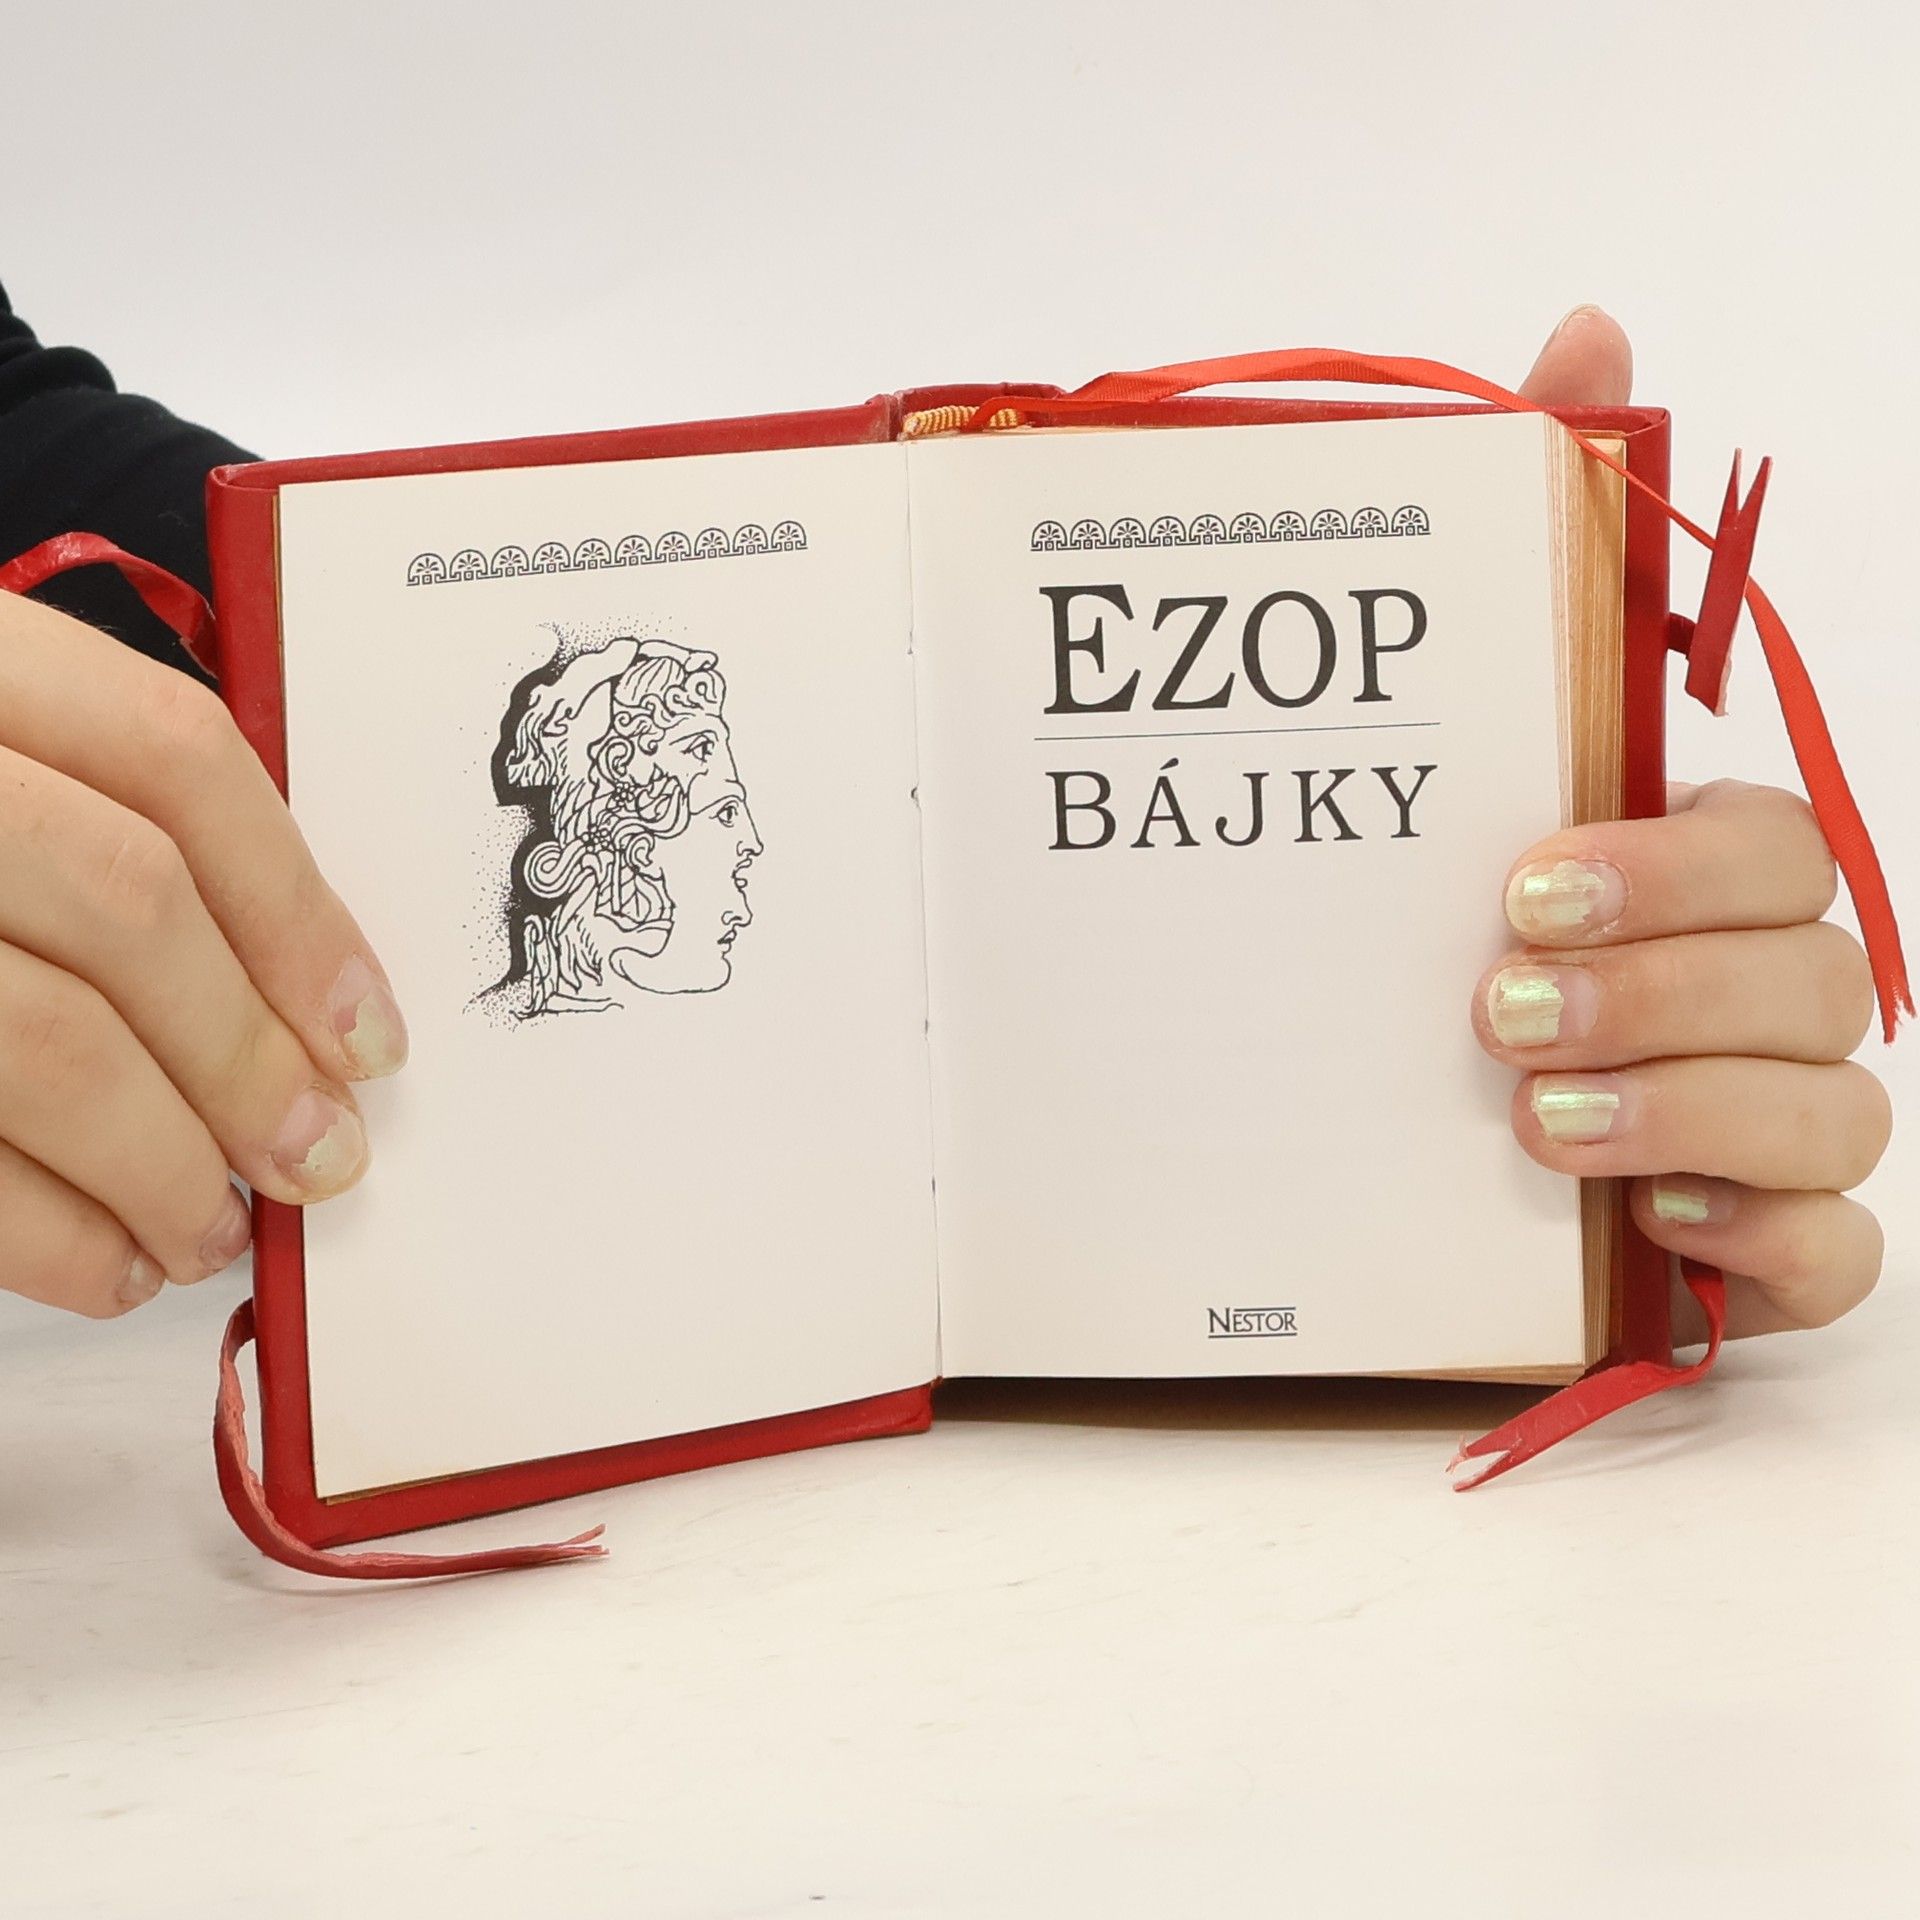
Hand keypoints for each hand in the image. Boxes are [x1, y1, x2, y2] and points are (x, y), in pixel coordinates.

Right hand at [0, 591, 407, 1316]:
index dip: (298, 912)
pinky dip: (45, 1234)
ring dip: (161, 1166)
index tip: (370, 1038)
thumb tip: (296, 999)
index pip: (173, 759)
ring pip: (42, 1041)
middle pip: (126, 902)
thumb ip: (92, 819)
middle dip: (248, 1057)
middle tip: (323, 1160)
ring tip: (214, 1232)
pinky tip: (107, 1267)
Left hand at [1469, 308, 1889, 1339]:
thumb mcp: (1471, 727)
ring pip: (1836, 1113)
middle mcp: (1765, 984)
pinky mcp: (1764, 1239)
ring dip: (1691, 1111)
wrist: (1397, 1094)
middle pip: (1812, 979)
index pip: (1772, 843)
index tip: (1525, 881)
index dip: (1673, 864)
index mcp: (1705, 869)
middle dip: (1663, 992)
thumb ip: (1548, 523)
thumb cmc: (1456, 903)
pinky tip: (1650, 1215)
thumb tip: (1588, 322)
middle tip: (1497, 1003)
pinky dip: (1762, 1242)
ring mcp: (1779, 1115)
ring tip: (1533, 1113)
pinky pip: (1837, 1257)